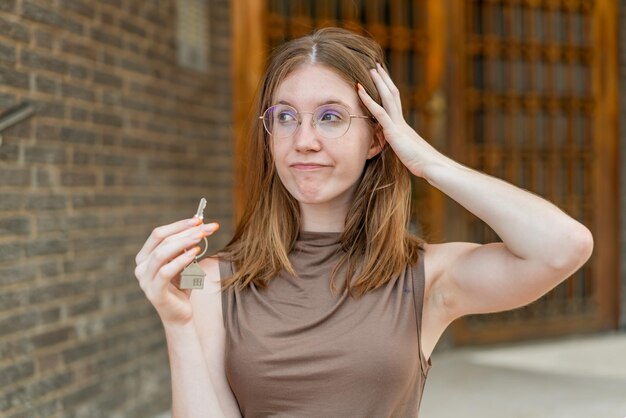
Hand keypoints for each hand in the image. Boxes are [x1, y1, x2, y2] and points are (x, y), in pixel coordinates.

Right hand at [134, 217, 218, 324]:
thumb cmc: (182, 286)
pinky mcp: (154, 292)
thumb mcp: (184, 262)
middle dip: (186, 231)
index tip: (199, 219)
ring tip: (202, 236)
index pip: (159, 234)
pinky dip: (181, 260)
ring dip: (184, 242)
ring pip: (161, 253)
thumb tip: (199, 224)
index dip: (179, 225)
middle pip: (162, 241)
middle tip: (206, 227)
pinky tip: (195, 253)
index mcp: (145, 257)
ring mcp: (145, 280)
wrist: (181, 315)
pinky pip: (165, 271)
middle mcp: (141, 267)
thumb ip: (185, 246)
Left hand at [357, 63, 447, 177]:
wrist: (432, 166)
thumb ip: (401, 148)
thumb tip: (399, 149)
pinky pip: (380, 113)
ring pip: (387, 98)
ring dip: (378, 83)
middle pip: (392, 94)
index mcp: (403, 126)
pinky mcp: (394, 132)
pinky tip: (360, 91)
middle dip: (384, 79)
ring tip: (371, 69)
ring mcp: (398, 125)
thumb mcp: (408, 153)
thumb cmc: (422, 164)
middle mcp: (401, 121)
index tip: (382, 78)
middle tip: (376, 65)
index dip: (388, 89)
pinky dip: (369, 101)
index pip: (395, 102)